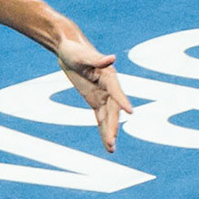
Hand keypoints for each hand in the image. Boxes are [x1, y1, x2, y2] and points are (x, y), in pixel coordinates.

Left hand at [57, 38, 133, 152]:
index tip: (130, 112)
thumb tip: (112, 58)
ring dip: (110, 132)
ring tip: (111, 149)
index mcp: (109, 76)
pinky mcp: (95, 100)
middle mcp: (109, 87)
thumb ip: (97, 59)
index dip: (123, 101)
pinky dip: (103, 129)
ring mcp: (103, 95)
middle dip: (112, 126)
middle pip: (113, 110)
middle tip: (111, 142)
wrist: (68, 49)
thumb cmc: (75, 50)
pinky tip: (107, 144)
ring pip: (108, 117)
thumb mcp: (82, 55)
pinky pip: (101, 117)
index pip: (116, 91)